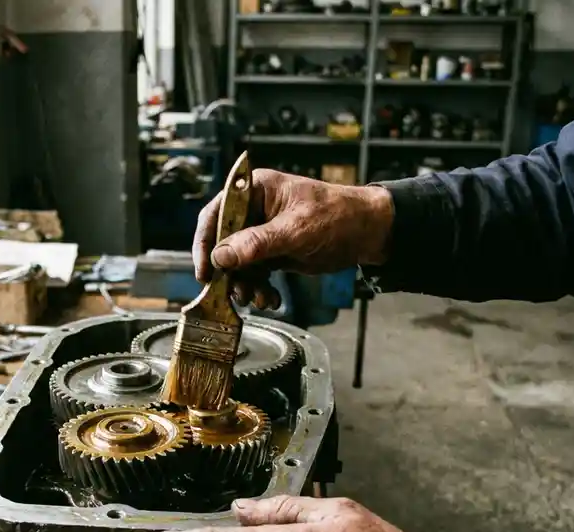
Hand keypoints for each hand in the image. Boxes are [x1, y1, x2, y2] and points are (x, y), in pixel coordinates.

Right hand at [193, 170, 393, 308]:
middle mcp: (253, 210)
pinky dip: (259, 288)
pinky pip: (254, 273)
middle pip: (223, 243)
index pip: (216, 213)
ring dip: (244, 285)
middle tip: (234, 293)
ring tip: (257, 298)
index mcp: (255, 191)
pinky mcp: (272, 252)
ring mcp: (262, 233)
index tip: (206, 271)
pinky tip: (270, 298)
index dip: (205, 243)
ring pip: (237, 263)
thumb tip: (221, 256)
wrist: (368, 233)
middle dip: (228, 272)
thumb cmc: (338, 216)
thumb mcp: (296, 230)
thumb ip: (257, 243)